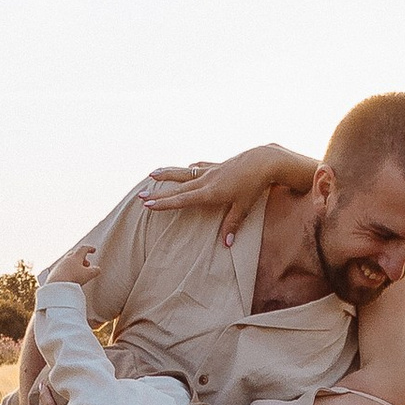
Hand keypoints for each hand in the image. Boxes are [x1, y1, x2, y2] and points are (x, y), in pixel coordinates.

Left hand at [42, 241, 99, 284]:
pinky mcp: (54, 273)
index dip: (89, 249)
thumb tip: (98, 269)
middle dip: (82, 258)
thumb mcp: (88, 275)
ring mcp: (59, 266)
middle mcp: (66, 259)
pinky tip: (70, 279)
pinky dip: (68, 272)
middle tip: (87, 264)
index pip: (83, 249)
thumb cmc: (72, 278)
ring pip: (68, 262)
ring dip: (75, 266)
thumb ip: (95, 271)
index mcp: (75, 257)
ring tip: (79, 273)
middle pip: (75, 254)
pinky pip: (63, 270)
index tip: (93, 250)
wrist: (56, 286)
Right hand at [136, 142, 318, 247]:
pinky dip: (189, 168)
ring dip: (168, 174)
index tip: (148, 205)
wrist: (264, 160)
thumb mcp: (243, 207)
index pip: (183, 199)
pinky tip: (185, 167)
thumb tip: (225, 244)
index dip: (165, 203)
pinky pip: (199, 167)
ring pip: (184, 173)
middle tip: (140, 196)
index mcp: (210, 192)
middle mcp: (206, 180)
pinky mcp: (217, 165)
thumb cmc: (254, 185)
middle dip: (158, 193)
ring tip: (152, 174)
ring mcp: (211, 170)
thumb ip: (232, 224)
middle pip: (178, 187)